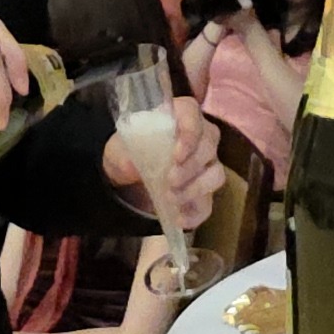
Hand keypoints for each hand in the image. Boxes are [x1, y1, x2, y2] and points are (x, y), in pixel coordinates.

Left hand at [105, 95, 228, 226]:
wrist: (127, 176)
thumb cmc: (128, 151)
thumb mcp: (118, 149)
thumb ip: (123, 154)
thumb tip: (132, 165)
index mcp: (179, 116)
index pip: (193, 115)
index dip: (190, 134)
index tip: (177, 155)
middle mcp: (200, 137)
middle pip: (209, 146)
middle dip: (191, 167)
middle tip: (170, 181)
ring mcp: (206, 165)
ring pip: (216, 174)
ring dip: (195, 189)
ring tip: (171, 199)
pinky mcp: (204, 191)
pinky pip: (209, 202)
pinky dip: (195, 213)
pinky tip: (179, 219)